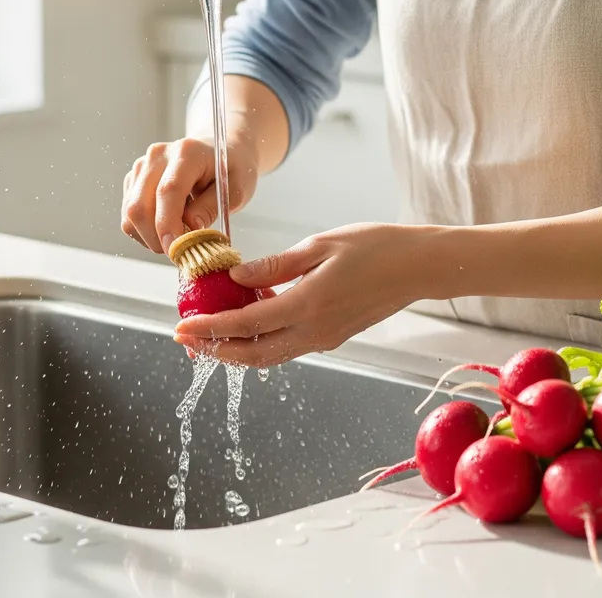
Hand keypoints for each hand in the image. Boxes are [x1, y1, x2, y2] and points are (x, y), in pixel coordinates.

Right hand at [120, 134, 259, 254]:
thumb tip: (191, 229)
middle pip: (140, 206)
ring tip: (178, 235)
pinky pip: (129, 216)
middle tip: (180, 251)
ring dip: (150, 237)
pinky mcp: (133, 180)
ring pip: (130, 215)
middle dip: (157, 238)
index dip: (169, 224)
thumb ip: (212, 207)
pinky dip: (145, 231)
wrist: (219, 152)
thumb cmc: (232, 168)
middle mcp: (158, 156)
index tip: (177, 249)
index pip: (168, 191)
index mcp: (188, 152)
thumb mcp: (237, 188)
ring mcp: (142, 167)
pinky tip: (168, 224)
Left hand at [172, 223, 434, 366]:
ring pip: (269, 356)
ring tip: (211, 334)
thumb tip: (236, 275)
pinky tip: (251, 321)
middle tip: (187, 338)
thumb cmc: (376, 247)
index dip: (210, 327)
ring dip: (236, 350)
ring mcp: (325, 338)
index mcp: (308, 305)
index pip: (245, 324)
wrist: (419, 266)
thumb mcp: (321, 245)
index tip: (182, 327)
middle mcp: (314, 331)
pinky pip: (288, 347)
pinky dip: (261, 341)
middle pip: (252, 354)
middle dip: (216, 349)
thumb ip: (276, 265)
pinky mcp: (333, 336)